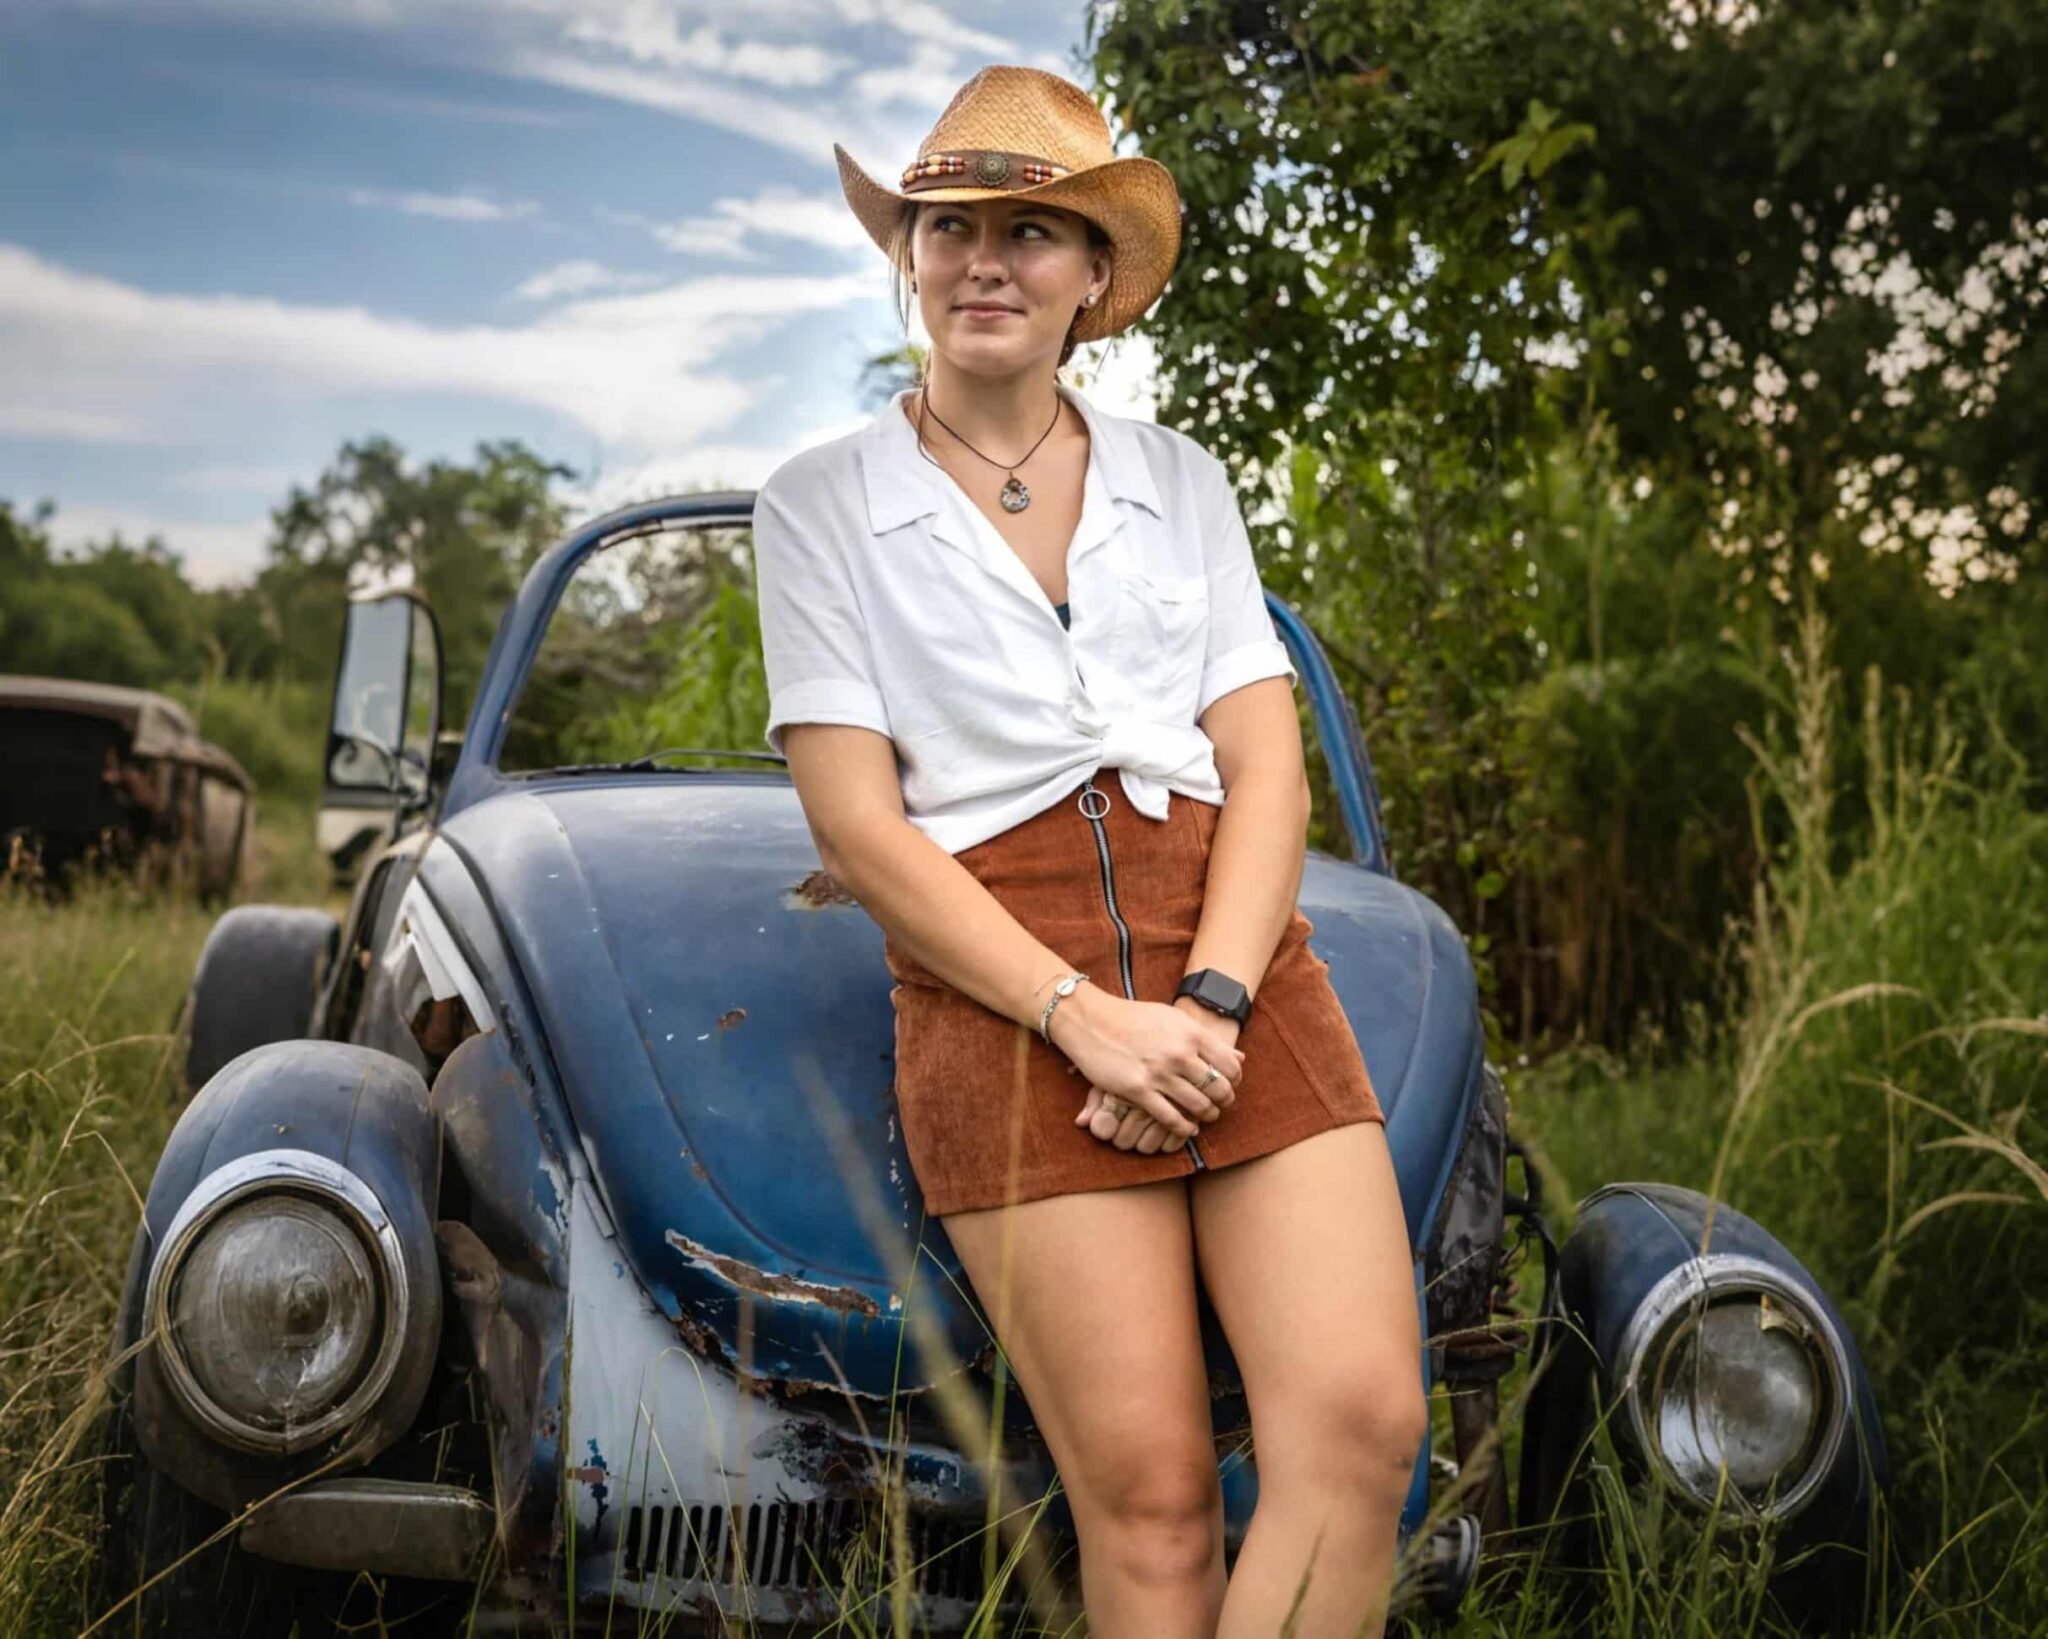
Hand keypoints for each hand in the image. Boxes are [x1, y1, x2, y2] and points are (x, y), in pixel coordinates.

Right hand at [1053, 990, 1242, 1152]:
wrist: (1091, 1020)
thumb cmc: (1132, 1017)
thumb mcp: (1172, 1018)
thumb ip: (1204, 1039)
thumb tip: (1241, 1058)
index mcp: (1190, 1033)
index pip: (1229, 1065)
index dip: (1234, 1080)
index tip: (1230, 1085)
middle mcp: (1179, 1053)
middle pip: (1218, 1088)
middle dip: (1224, 1101)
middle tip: (1221, 1105)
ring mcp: (1159, 1073)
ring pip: (1198, 1105)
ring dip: (1207, 1115)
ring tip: (1206, 1116)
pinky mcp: (1138, 1090)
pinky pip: (1170, 1117)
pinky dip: (1184, 1127)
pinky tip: (1188, 1128)